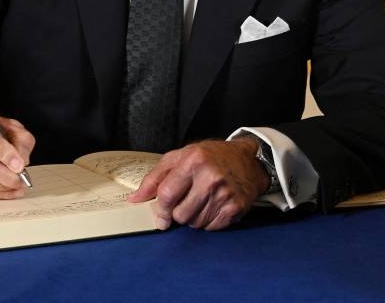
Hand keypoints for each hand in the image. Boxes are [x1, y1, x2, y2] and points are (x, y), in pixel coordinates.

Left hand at [127, 137, 268, 230]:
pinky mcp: (235, 208)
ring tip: (202, 200)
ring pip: (195, 223)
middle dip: (178, 212)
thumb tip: (136, 198)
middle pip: (180, 214)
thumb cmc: (211, 157)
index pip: (167, 195)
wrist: (247, 161)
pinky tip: (213, 206)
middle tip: (187, 200)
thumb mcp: (180, 157)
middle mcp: (211, 177)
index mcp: (194, 160)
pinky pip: (211, 228)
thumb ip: (155, 177)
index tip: (160, 216)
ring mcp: (225, 194)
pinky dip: (208, 221)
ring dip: (194, 217)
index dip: (160, 210)